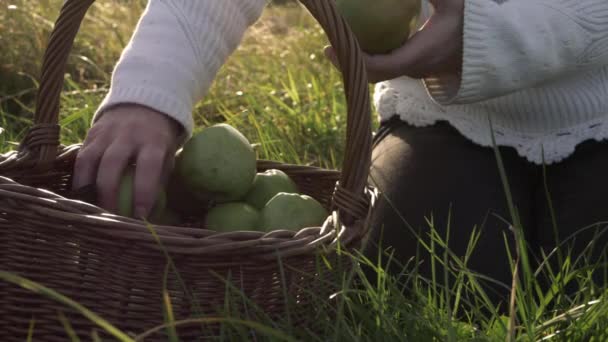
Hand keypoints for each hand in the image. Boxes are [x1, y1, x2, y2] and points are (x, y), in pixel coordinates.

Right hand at [72, 104, 181, 217]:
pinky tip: (80, 196)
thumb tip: (151, 214)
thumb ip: (160, 179)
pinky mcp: (92, 133)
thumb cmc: (158, 140)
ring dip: (88, 187)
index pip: (148, 167)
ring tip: (90, 210)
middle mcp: (129, 134)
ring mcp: (107, 132)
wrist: (143, 105)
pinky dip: (79, 178)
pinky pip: (81, 157)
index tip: (140, 216)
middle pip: (112, 164)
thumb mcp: (168, 155)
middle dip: (109, 194)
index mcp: (153, 141)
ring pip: (90, 160)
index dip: (143, 192)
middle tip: (110, 217)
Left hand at [325, 0, 464, 82]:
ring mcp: (414, 71)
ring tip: (340, 41)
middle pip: (372, 74)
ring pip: (378, 72)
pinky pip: (387, 65)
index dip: (353, 61)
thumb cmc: (474, 21)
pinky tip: (360, 38)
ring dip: (357, 60)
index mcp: (420, 56)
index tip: (331, 48)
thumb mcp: (451, 0)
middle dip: (348, 63)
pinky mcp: (416, 67)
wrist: (493, 45)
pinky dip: (370, 56)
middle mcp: (414, 69)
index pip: (379, 66)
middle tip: (329, 46)